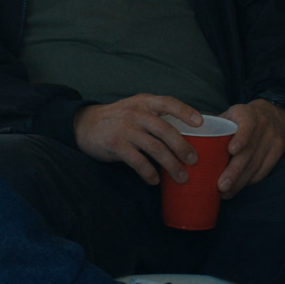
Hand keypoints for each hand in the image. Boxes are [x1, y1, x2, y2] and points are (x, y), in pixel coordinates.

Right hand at [73, 94, 204, 185]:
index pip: (168, 102)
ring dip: (171, 165)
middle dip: (182, 147)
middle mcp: (135, 114)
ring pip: (155, 148)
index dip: (185, 111)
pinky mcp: (116, 145)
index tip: (200, 123)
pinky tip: (155, 180)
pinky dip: (149, 173)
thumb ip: (154, 115)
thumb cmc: (117, 119)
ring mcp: (125, 129)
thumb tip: (186, 133)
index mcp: (143, 103)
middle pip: (165, 130)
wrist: (84, 124)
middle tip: (194, 161)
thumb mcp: (135, 108)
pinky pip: (138, 161)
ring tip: (181, 177)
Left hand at [216, 99, 284, 197]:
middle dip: (235, 171)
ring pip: (257, 164)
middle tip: (221, 186)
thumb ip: (213, 126)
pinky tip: (238, 187)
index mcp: (246, 114)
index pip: (247, 126)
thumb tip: (187, 142)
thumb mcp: (228, 115)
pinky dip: (250, 180)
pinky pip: (264, 170)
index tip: (231, 151)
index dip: (241, 138)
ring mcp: (272, 139)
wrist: (272, 113)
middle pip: (249, 152)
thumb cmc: (240, 118)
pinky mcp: (278, 150)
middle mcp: (262, 126)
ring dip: (240, 181)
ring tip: (225, 193)